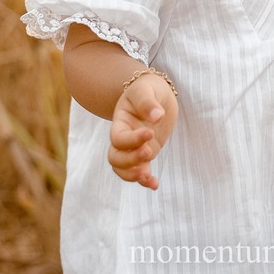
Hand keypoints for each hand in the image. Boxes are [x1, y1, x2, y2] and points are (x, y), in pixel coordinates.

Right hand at [107, 72, 177, 188]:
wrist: (153, 93)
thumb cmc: (147, 89)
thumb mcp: (145, 89)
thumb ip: (148, 102)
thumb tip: (157, 116)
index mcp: (120, 122)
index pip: (118, 138)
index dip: (132, 139)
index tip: (150, 132)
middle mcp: (124, 138)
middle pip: (116, 158)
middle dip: (131, 160)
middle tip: (149, 152)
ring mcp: (134, 147)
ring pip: (123, 169)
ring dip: (133, 175)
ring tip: (148, 176)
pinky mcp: (146, 152)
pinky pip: (140, 171)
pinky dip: (145, 181)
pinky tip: (154, 184)